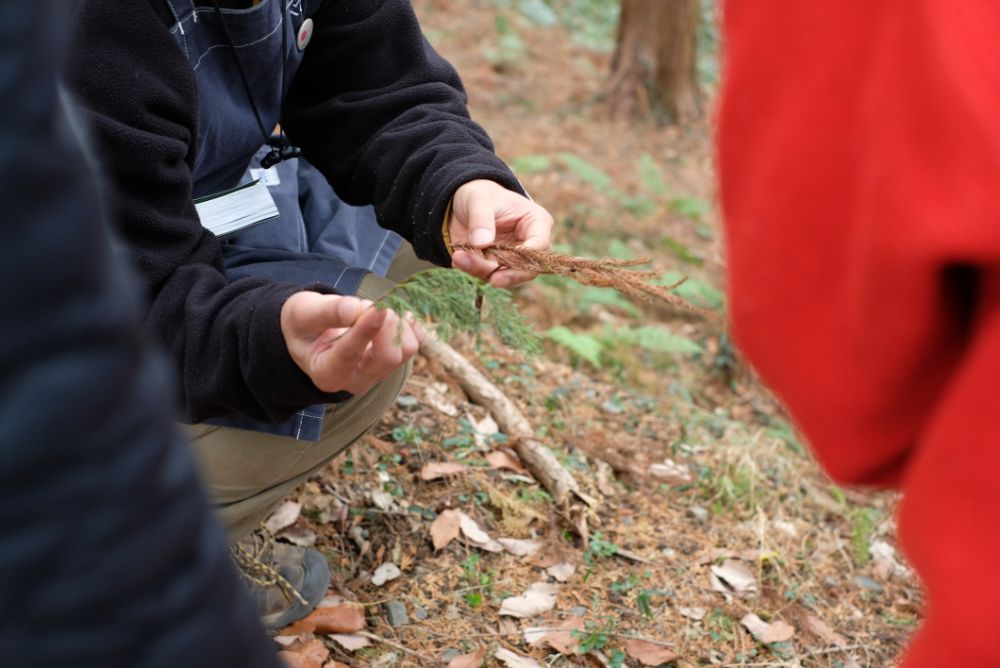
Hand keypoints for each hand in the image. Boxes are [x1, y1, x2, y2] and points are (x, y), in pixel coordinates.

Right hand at [280, 292, 419, 395]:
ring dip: (396, 323)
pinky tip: (393, 313)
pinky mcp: (393, 362)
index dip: (365, 331)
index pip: (350, 354)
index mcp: (326, 373)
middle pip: (387, 358)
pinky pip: (414, 343)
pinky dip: (409, 325)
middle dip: (387, 325)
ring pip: (404, 350)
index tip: (377, 309)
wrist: (310, 335)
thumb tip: (354, 309)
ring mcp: (377, 373)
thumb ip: (326, 312)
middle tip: (375, 304)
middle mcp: (355, 380)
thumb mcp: (302, 314)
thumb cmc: (303, 325)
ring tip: (376, 309)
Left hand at [448, 179, 553, 287]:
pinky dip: (472, 269)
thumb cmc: (480, 196)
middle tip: (493, 280)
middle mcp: (529, 244)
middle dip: (509, 275)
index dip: (526, 256)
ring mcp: (513, 258)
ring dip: (482, 271)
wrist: (462, 205)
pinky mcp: (496, 266)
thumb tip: (482, 243)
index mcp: (536, 222)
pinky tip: (458, 259)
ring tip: (459, 258)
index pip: (540, 244)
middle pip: (528, 268)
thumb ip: (481, 220)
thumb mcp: (479, 200)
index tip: (507, 259)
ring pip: (506, 275)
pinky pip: (488, 275)